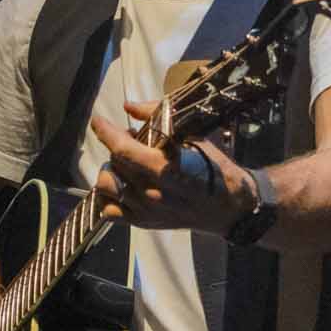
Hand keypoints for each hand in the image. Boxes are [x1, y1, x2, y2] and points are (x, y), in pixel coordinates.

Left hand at [90, 99, 254, 234]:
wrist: (231, 208)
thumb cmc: (216, 169)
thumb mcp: (195, 136)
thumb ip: (160, 118)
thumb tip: (129, 107)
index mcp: (165, 168)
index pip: (122, 148)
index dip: (105, 131)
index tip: (98, 120)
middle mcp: (151, 191)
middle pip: (115, 162)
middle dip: (118, 146)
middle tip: (132, 141)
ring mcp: (145, 209)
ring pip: (106, 185)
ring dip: (112, 170)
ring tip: (126, 166)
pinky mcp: (143, 223)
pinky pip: (108, 211)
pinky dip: (108, 198)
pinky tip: (121, 188)